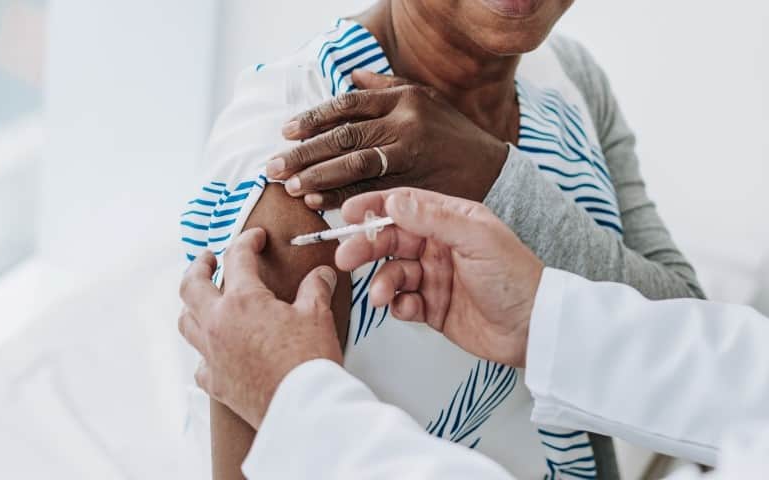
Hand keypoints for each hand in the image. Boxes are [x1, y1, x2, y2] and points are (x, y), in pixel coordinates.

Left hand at [178, 228, 342, 427]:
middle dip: (198, 267)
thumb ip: (315, 289)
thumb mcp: (317, 315)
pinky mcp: (215, 382)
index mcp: (243, 301)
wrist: (302, 406)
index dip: (246, 241)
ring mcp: (212, 355)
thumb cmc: (308, 360)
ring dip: (192, 307)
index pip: (237, 258)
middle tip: (208, 260)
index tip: (255, 237)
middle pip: (190, 286)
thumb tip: (321, 274)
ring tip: (202, 300)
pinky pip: (199, 362)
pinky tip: (215, 351)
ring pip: (186, 323)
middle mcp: (218, 324)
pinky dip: (204, 352)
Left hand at [266, 70, 509, 209]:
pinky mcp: (416, 186)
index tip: (287, 132)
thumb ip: (387, 87)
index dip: (314, 119)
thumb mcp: (427, 100)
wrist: (495, 173)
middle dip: (304, 152)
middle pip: (345, 136)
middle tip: (273, 166)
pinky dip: (342, 196)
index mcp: (405, 99)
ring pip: (354, 164)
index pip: (348, 106)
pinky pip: (371, 191)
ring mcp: (412, 156)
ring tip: (290, 186)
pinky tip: (318, 201)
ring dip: (317, 175)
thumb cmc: (455, 137)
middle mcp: (406, 124)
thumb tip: (351, 76)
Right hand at [334, 188, 542, 367]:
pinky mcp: (433, 307)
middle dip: (367, 247)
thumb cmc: (516, 278)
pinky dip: (398, 305)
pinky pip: (403, 302)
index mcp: (453, 220)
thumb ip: (435, 219)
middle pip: (391, 239)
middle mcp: (441, 245)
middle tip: (346, 258)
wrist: (533, 328)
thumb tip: (395, 202)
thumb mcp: (477, 239)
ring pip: (393, 272)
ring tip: (381, 295)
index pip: (406, 206)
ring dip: (382, 282)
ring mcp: (436, 277)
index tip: (347, 215)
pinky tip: (408, 309)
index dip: (374, 208)